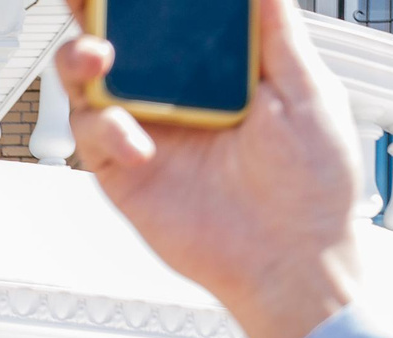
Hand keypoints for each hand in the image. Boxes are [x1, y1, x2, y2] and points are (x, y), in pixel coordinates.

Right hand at [55, 0, 359, 337]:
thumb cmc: (311, 183)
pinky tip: (140, 144)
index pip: (173, 17)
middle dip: (94, 15)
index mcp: (218, 68)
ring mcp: (145, 131)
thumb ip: (276, 33)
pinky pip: (94, 138)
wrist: (289, 257)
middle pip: (119, 40)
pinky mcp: (123, 172)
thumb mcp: (307, 91)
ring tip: (97, 58)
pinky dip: (107, 131)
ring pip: (90, 83)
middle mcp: (175, 95)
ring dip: (81, 61)